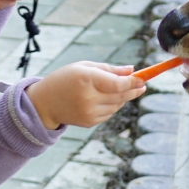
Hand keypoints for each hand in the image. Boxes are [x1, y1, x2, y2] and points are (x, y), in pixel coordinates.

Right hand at [25, 62, 147, 130]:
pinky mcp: (89, 122)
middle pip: (121, 96)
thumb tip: (131, 70)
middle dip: (134, 90)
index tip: (143, 79)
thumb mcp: (84, 67)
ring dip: (122, 98)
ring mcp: (89, 112)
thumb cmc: (65, 79)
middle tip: (142, 85)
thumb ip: (109, 69)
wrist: (44, 103)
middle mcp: (88, 97)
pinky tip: (101, 100)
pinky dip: (111, 106)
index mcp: (86, 79)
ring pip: (117, 106)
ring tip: (115, 90)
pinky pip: (109, 114)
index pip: (117, 84)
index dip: (133, 82)